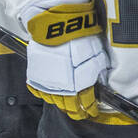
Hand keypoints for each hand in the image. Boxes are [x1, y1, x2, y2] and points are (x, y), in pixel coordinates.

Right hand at [23, 0, 108, 120]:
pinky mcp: (35, 75)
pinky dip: (45, 94)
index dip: (90, 109)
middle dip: (76, 111)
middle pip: (69, 107)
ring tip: (67, 107)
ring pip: (55, 101)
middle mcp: (63, 88)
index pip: (85, 104)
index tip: (92, 111)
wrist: (58, 24)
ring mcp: (47, 82)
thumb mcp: (97, 55)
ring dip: (62, 105)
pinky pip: (39, 91)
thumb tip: (102, 80)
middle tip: (80, 113)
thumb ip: (98, 71)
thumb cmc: (80, 37)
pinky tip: (50, 95)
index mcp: (80, 85)